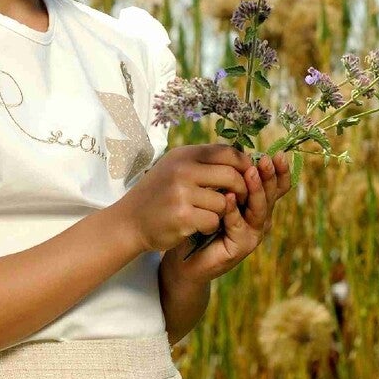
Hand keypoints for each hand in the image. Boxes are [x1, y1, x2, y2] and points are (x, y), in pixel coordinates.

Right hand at [122, 143, 252, 254]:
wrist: (129, 221)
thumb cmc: (158, 194)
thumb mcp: (175, 168)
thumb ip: (203, 162)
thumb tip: (240, 159)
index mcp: (184, 155)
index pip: (226, 152)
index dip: (243, 163)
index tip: (249, 175)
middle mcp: (182, 170)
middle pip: (231, 175)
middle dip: (242, 189)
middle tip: (240, 199)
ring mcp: (182, 193)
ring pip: (224, 202)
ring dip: (222, 212)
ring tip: (208, 214)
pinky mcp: (182, 216)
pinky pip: (213, 220)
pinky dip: (210, 226)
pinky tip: (198, 226)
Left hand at [170, 150, 293, 282]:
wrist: (186, 255)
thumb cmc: (202, 218)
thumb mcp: (218, 192)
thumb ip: (229, 176)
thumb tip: (237, 149)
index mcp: (258, 202)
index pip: (276, 185)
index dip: (280, 171)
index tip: (278, 154)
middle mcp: (261, 218)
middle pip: (272, 195)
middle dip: (270, 176)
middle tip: (267, 160)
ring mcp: (252, 233)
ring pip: (259, 210)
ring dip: (256, 191)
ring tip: (251, 174)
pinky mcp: (240, 247)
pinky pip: (238, 226)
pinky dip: (233, 212)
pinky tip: (227, 199)